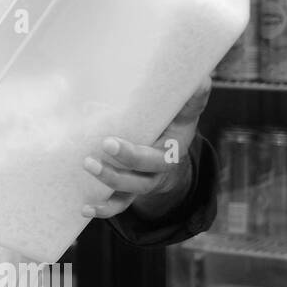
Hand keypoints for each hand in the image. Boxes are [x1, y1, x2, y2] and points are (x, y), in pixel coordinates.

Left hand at [81, 77, 211, 220]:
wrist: (170, 154)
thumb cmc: (172, 125)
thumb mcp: (184, 112)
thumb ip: (191, 97)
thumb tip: (201, 77)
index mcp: (173, 148)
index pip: (160, 152)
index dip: (136, 152)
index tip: (111, 141)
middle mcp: (160, 169)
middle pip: (144, 171)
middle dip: (125, 161)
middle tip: (104, 145)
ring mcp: (145, 183)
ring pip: (130, 190)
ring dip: (109, 181)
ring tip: (88, 165)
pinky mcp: (130, 193)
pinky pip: (119, 205)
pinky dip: (103, 209)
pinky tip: (84, 209)